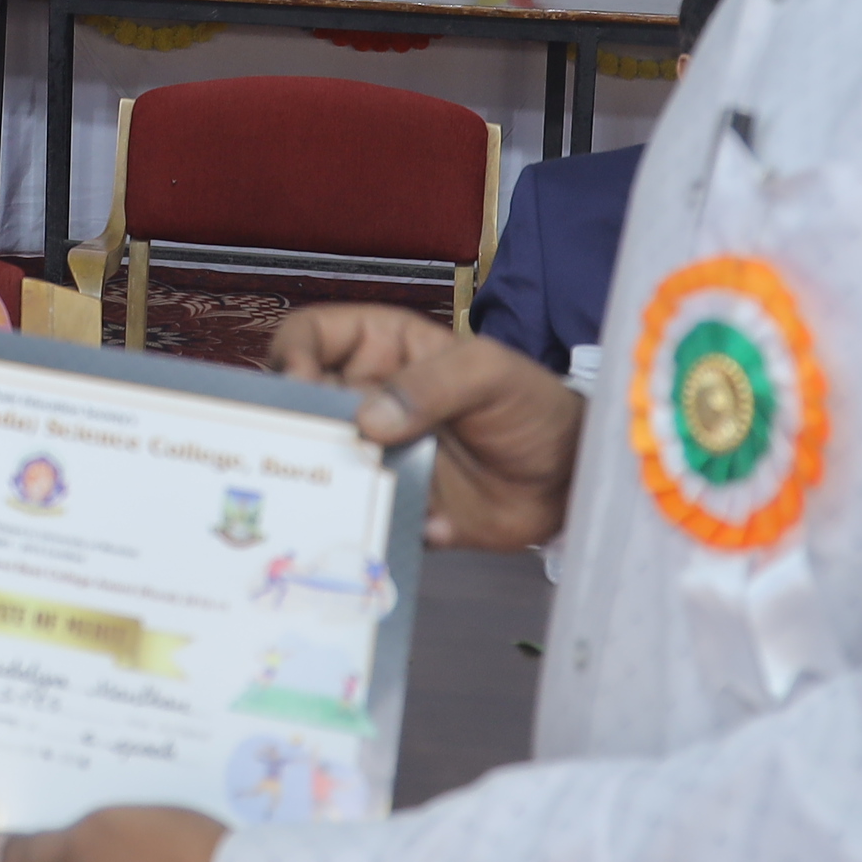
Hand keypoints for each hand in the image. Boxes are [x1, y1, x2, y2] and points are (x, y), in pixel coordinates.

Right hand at [270, 305, 583, 550]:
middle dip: (297, 431)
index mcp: (381, 351)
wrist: (570, 476)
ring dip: (332, 486)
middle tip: (313, 454)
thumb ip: (432, 385)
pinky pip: (368, 518)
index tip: (297, 389)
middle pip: (302, 409)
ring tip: (356, 500)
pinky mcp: (396, 506)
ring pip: (325, 469)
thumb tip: (367, 419)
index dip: (291, 355)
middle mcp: (367, 402)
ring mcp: (379, 457)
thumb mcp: (488, 374)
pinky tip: (433, 523)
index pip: (311, 337)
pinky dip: (386, 524)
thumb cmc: (531, 404)